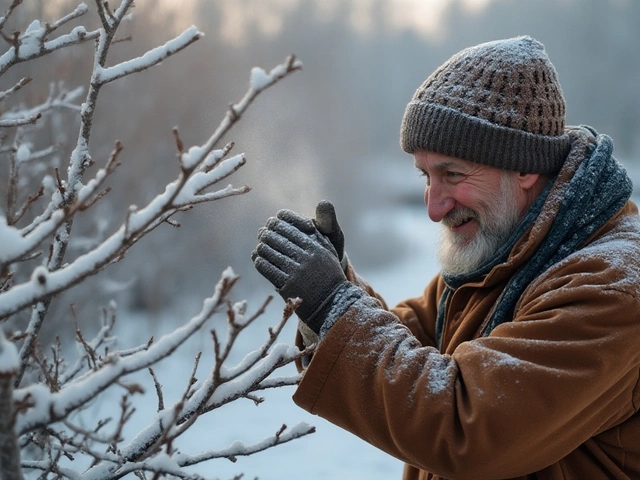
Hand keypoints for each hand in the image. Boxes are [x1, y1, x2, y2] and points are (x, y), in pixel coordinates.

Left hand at [252, 209, 348, 333]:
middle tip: (263, 232)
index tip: (274, 220)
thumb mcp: (329, 249)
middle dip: (267, 232)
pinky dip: (259, 261)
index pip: (290, 225)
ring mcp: (296, 271)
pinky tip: (258, 258)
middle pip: (277, 236)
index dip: (278, 220)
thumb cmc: (329, 273)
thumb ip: (320, 229)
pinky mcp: (287, 285)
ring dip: (262, 247)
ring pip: (269, 251)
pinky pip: (266, 268)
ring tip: (261, 246)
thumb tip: (317, 207)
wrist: (331, 302)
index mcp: (316, 244)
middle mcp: (306, 256)